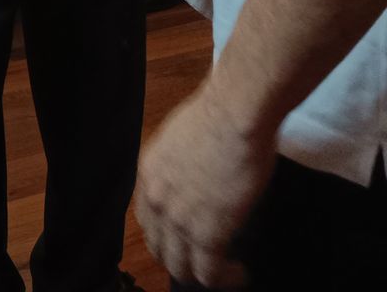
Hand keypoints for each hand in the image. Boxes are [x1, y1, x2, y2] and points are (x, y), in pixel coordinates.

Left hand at [137, 81, 274, 288]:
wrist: (237, 112)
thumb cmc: (222, 112)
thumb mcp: (185, 136)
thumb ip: (182, 162)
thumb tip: (198, 174)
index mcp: (149, 173)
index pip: (148, 219)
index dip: (166, 234)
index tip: (185, 238)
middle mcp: (156, 198)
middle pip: (159, 247)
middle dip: (180, 258)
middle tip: (203, 259)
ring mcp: (179, 218)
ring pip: (181, 267)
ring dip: (202, 273)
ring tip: (223, 272)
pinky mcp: (207, 232)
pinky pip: (209, 272)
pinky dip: (225, 279)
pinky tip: (239, 274)